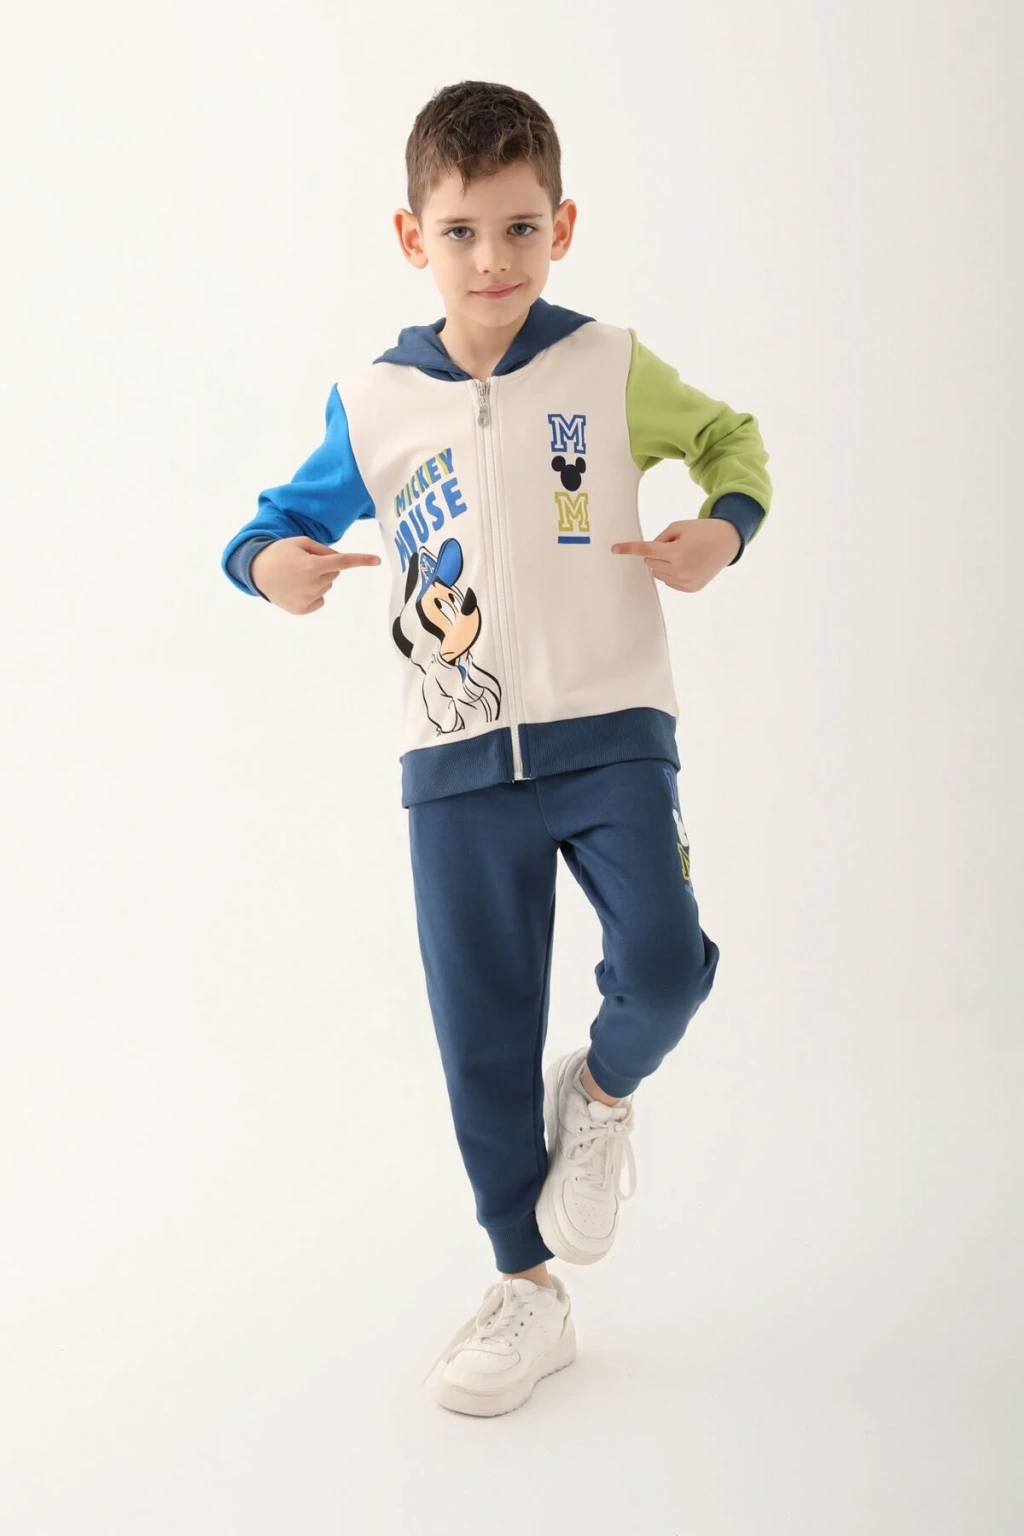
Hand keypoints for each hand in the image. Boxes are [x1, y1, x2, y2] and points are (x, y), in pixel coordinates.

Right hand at [251, 536, 380, 613]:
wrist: (255, 571)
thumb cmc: (279, 552)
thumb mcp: (300, 542)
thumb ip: (322, 550)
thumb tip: (338, 560)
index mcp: (313, 564)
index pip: (342, 562)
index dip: (361, 560)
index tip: (377, 560)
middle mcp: (312, 583)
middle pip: (334, 574)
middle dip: (324, 568)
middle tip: (303, 564)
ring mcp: (307, 598)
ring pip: (326, 586)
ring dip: (317, 580)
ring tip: (296, 576)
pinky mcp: (302, 609)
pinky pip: (319, 600)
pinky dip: (312, 594)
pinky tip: (296, 588)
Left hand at [611, 518, 739, 591]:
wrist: (727, 542)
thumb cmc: (701, 531)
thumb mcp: (678, 527)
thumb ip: (659, 539)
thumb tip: (646, 556)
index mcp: (677, 552)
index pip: (647, 550)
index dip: (629, 548)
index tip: (614, 548)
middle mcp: (681, 570)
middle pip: (650, 562)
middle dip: (657, 553)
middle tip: (676, 545)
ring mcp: (686, 582)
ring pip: (657, 573)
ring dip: (663, 563)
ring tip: (683, 554)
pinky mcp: (690, 588)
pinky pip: (668, 581)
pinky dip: (672, 572)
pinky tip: (687, 565)